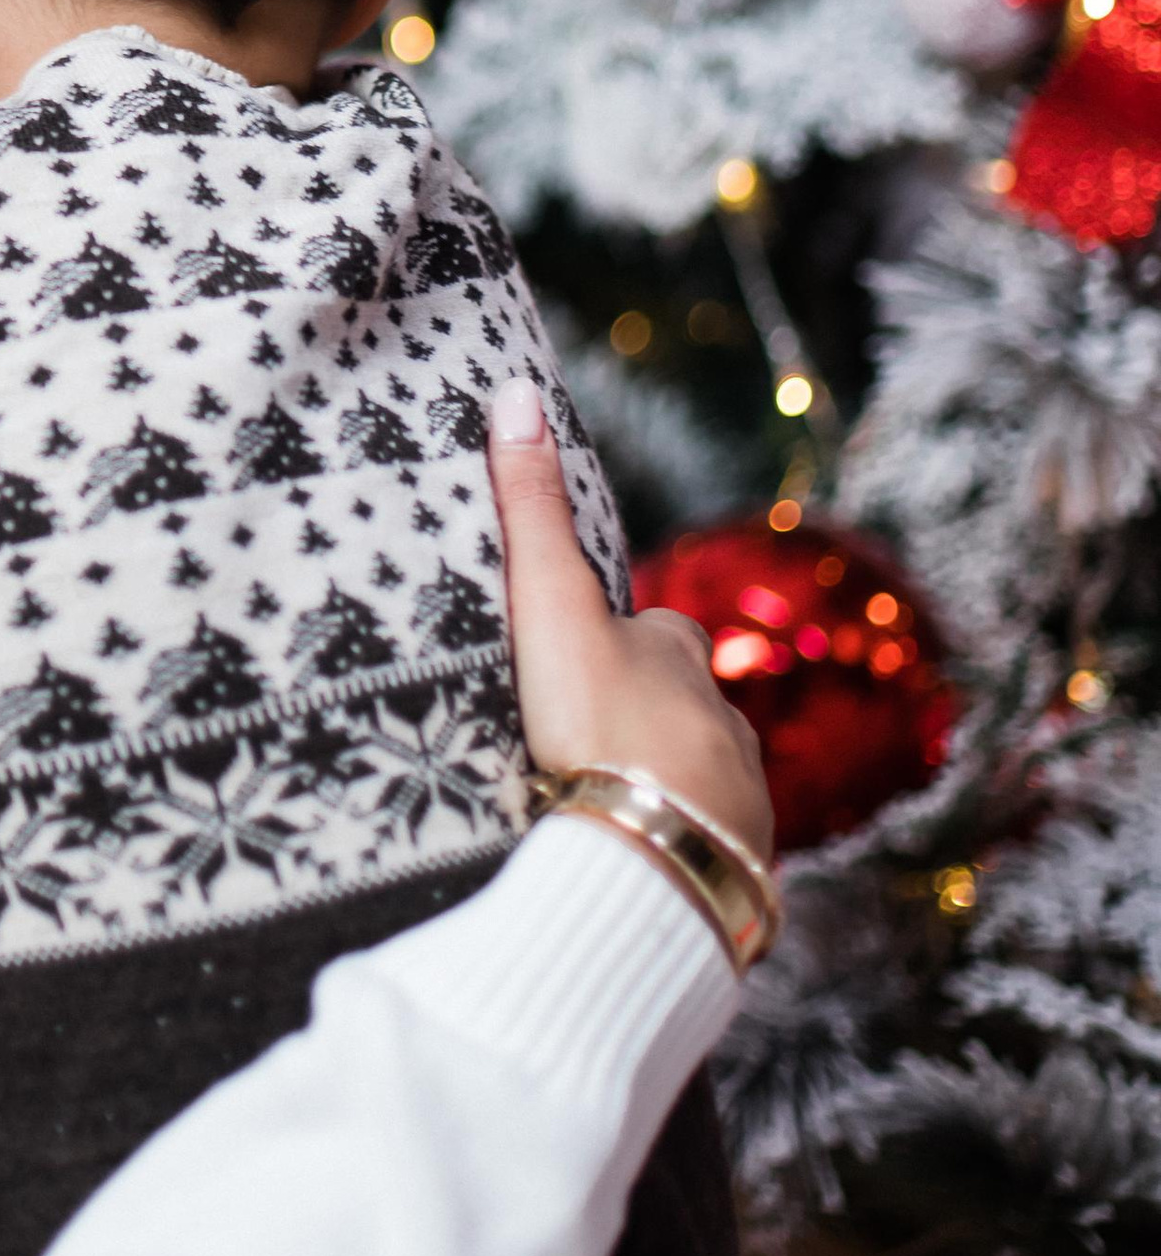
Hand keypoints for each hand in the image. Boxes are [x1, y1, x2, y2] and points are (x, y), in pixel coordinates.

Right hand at [488, 382, 773, 866]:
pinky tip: (636, 861)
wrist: (648, 859)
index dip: (628, 635)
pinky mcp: (733, 864)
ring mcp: (738, 797)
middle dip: (649, 717)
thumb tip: (518, 392)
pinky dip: (676, 845)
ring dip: (663, 786)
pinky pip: (705, 846)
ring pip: (702, 778)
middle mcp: (724, 718)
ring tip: (603, 808)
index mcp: (682, 654)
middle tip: (584, 739)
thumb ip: (533, 510)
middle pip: (687, 707)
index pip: (661, 629)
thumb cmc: (596, 724)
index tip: (586, 653)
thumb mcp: (551, 607)